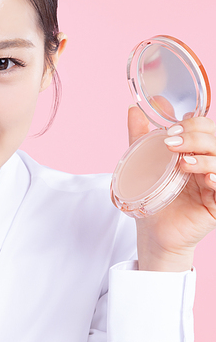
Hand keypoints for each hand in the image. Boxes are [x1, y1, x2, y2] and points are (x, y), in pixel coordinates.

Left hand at [128, 105, 215, 271]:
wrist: (153, 232)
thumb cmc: (153, 198)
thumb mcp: (144, 162)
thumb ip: (141, 136)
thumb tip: (134, 110)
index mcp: (196, 152)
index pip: (206, 128)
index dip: (192, 125)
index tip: (169, 131)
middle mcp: (209, 165)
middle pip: (215, 140)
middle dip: (195, 137)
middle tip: (172, 144)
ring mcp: (214, 184)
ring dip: (205, 158)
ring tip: (183, 163)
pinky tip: (204, 178)